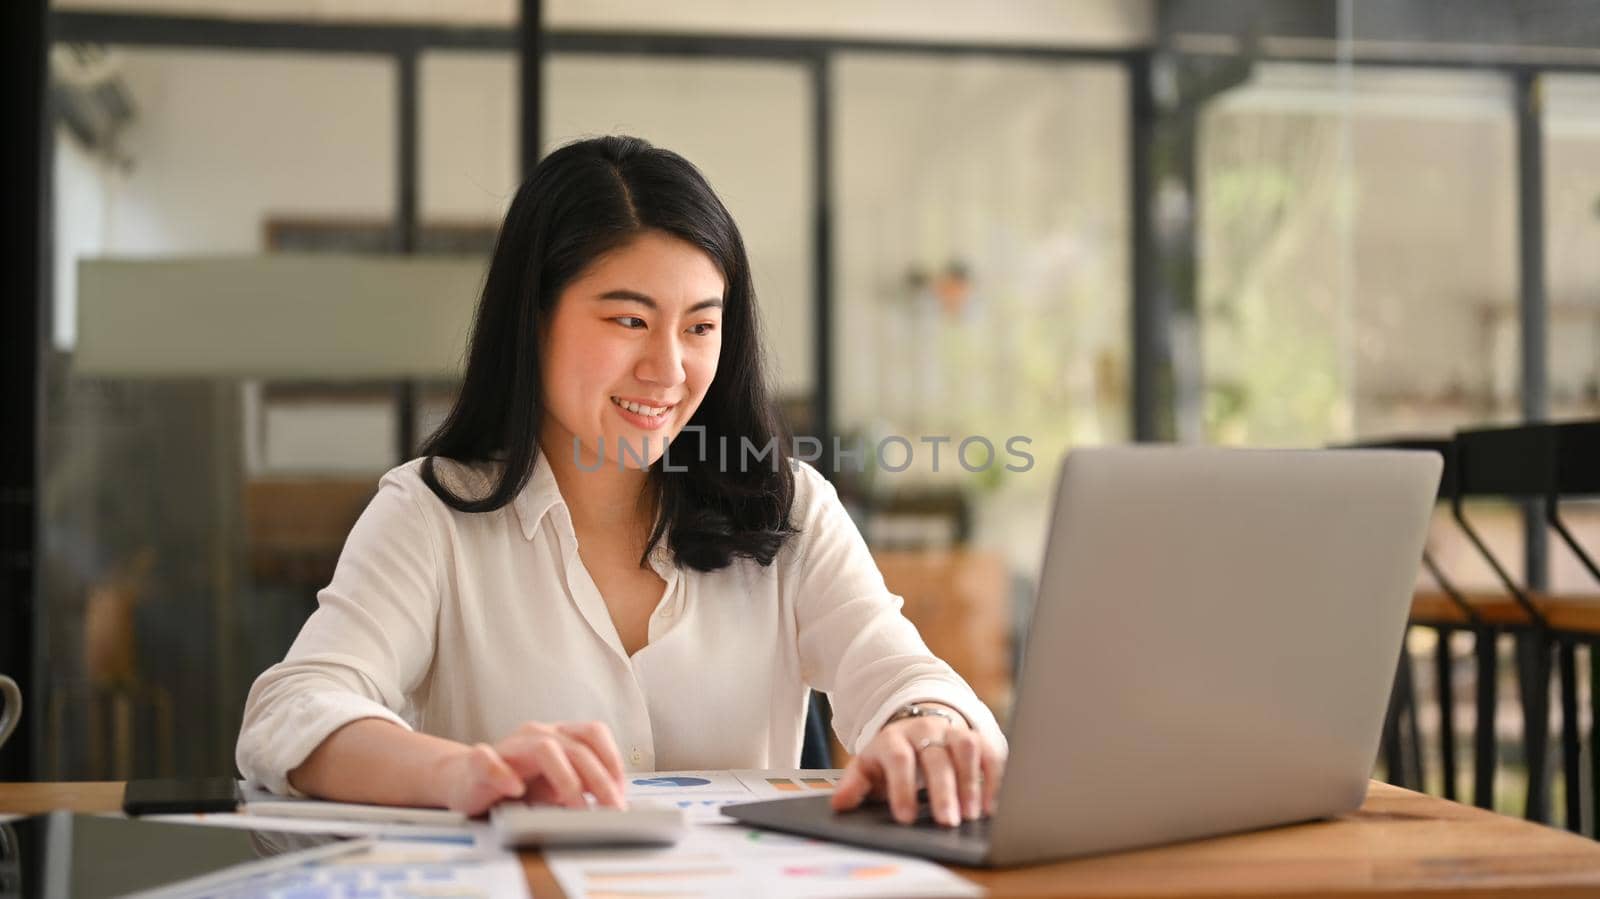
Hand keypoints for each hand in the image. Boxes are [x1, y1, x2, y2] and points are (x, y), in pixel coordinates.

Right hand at [434, 720, 627, 815]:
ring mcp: (509, 746)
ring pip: (543, 749)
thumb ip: (580, 789)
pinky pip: (488, 760)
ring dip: (566, 779)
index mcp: (558, 735)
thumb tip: (612, 804)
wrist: (463, 781)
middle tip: (611, 808)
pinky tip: (515, 789)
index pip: (593, 733)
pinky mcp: (478, 762)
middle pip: (576, 747)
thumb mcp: (553, 787)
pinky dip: (502, 773)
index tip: (621, 791)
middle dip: (599, 779)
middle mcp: (537, 734)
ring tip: (577, 806)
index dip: (612, 759)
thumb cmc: (514, 785)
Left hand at [830, 713, 1004, 826]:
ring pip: (965, 748)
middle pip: (935, 757)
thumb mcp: (868, 767)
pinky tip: (991, 805)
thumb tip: (839, 805)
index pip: (899, 759)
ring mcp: (952, 730)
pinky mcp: (977, 737)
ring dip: (971, 783)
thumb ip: (855, 785)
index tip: (906, 818)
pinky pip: (989, 752)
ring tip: (972, 815)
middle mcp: (925, 730)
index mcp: (894, 738)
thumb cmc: (891, 758)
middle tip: (947, 823)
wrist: (917, 728)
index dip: (902, 787)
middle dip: (942, 792)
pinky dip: (993, 778)